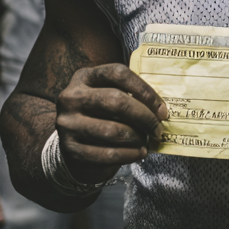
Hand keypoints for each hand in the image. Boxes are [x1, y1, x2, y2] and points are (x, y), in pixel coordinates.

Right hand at [56, 63, 168, 185]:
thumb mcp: (108, 97)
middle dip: (144, 117)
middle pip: (116, 101)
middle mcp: (71, 97)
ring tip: (146, 142)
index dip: (144, 90)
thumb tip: (160, 108)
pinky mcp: (70, 149)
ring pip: (112, 130)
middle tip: (158, 129)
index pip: (118, 73)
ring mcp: (68, 123)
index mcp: (84, 77)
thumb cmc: (100, 116)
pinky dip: (129, 155)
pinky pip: (107, 153)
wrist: (73, 145)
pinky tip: (138, 154)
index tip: (161, 108)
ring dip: (137, 138)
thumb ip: (128, 95)